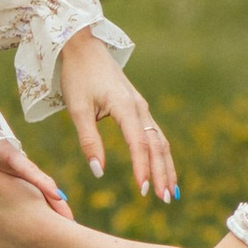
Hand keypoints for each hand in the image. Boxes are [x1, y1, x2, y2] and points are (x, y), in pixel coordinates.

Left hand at [58, 30, 177, 199]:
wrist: (83, 47)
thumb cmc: (77, 77)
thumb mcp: (78, 109)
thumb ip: (89, 140)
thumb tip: (98, 171)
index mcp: (125, 107)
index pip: (139, 143)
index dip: (142, 168)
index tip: (143, 190)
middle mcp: (139, 107)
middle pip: (157, 145)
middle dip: (162, 173)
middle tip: (165, 199)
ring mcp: (141, 107)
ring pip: (160, 140)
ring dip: (166, 166)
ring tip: (170, 191)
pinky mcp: (138, 108)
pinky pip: (155, 134)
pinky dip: (161, 154)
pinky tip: (163, 169)